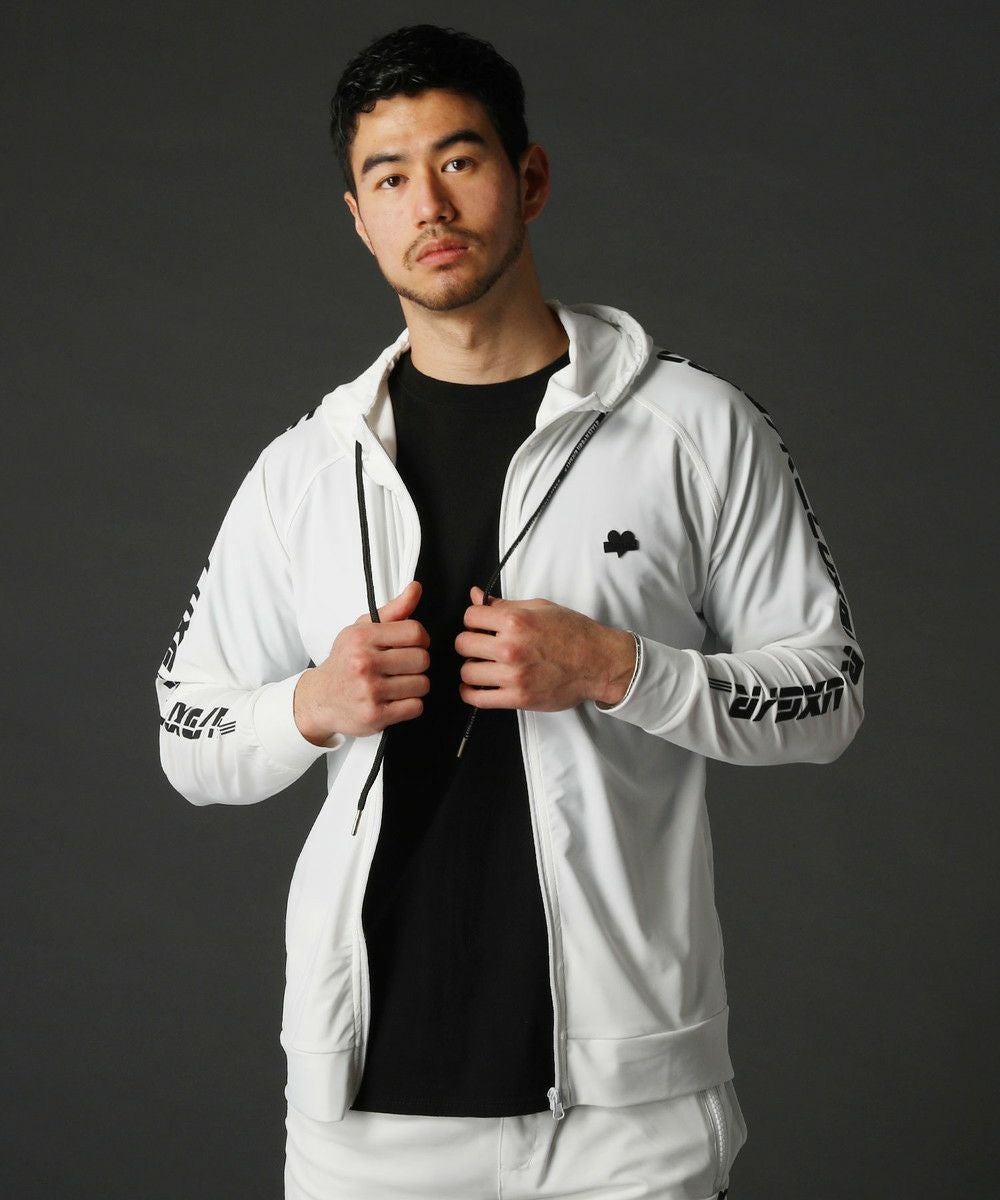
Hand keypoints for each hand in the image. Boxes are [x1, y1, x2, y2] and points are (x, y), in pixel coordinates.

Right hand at [293, 580, 430, 743]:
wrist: (320, 698)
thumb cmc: (345, 661)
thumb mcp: (362, 630)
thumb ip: (393, 611)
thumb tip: (416, 588)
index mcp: (362, 638)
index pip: (415, 632)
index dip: (421, 639)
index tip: (413, 645)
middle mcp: (364, 663)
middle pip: (422, 659)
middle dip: (418, 664)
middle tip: (403, 667)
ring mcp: (369, 691)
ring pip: (422, 684)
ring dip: (415, 685)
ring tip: (398, 684)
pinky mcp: (375, 716)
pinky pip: (415, 707)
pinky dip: (410, 705)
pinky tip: (395, 699)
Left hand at [455, 586, 635, 711]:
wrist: (598, 662)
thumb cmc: (574, 634)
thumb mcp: (541, 608)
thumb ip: (504, 604)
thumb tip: (476, 596)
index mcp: (516, 621)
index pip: (470, 617)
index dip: (474, 620)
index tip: (480, 626)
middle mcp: (511, 648)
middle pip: (463, 645)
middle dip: (470, 643)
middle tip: (481, 645)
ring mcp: (514, 675)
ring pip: (467, 672)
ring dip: (472, 668)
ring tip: (483, 666)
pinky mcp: (518, 698)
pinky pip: (478, 698)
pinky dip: (470, 693)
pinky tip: (475, 686)